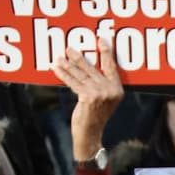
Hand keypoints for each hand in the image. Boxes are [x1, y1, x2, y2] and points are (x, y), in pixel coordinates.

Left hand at [51, 37, 124, 161]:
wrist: (90, 135)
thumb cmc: (95, 118)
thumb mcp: (104, 101)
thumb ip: (101, 86)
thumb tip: (85, 68)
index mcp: (118, 89)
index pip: (111, 67)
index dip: (106, 52)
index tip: (100, 40)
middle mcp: (110, 90)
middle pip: (92, 68)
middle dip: (79, 57)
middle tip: (69, 48)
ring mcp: (99, 93)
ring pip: (81, 74)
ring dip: (68, 65)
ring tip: (59, 57)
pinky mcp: (88, 96)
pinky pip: (73, 82)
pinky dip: (64, 74)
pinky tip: (57, 68)